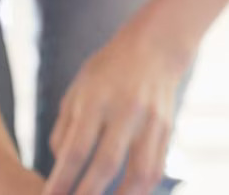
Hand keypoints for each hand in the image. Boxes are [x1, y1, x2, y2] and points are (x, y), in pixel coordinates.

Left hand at [41, 23, 190, 194]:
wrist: (155, 48)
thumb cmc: (107, 70)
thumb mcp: (77, 91)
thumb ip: (65, 131)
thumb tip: (61, 170)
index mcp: (96, 101)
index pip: (76, 150)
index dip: (61, 180)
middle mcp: (126, 112)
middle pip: (107, 164)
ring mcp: (151, 122)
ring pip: (140, 172)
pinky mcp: (167, 130)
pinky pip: (156, 169)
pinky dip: (142, 189)